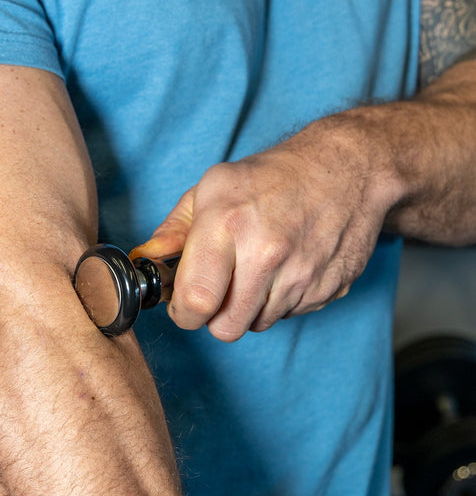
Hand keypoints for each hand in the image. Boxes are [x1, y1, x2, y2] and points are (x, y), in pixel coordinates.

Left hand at [132, 113, 395, 340]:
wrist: (347, 168)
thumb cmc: (272, 177)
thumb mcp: (213, 187)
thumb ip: (175, 228)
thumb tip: (149, 260)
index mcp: (228, 225)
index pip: (196, 302)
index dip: (183, 313)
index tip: (182, 305)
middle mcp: (266, 253)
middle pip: (226, 328)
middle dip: (215, 316)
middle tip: (219, 289)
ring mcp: (302, 274)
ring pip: (257, 324)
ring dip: (249, 307)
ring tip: (256, 268)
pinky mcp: (329, 288)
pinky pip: (290, 315)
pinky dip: (281, 300)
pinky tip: (286, 267)